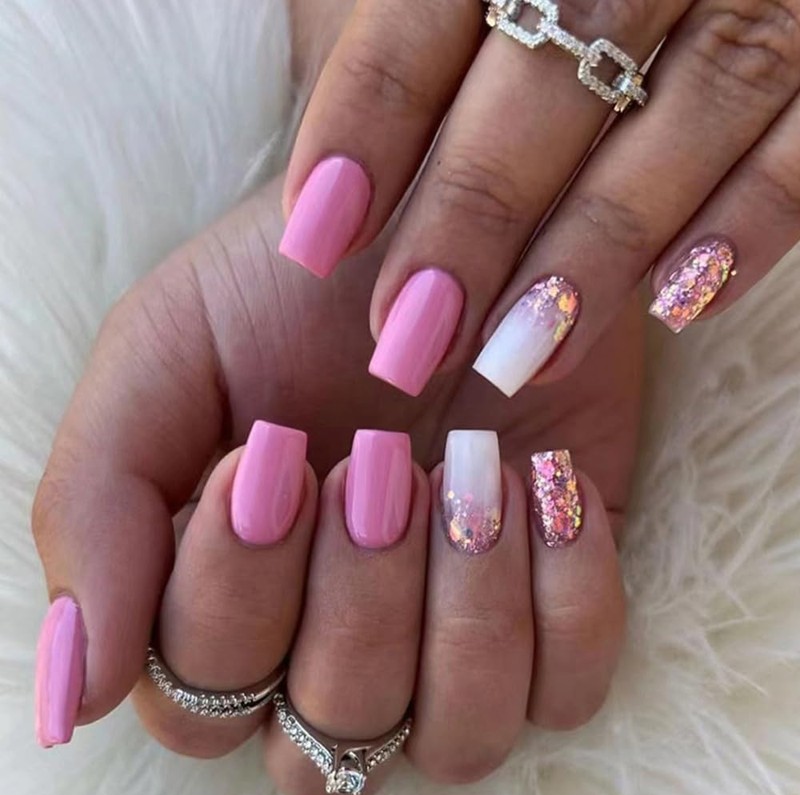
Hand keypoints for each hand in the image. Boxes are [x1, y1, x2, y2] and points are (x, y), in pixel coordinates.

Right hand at [32, 174, 641, 794]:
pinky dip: (567, 600)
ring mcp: (453, 628)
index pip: (202, 698)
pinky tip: (542, 486)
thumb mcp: (163, 355)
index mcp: (227, 593)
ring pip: (459, 739)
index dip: (231, 596)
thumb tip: (81, 690)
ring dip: (463, 612)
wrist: (437, 224)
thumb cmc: (290, 285)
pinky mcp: (556, 603)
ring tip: (471, 471)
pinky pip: (571, 689)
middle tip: (377, 459)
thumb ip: (94, 507)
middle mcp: (336, 633)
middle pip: (331, 735)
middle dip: (356, 601)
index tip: (271, 453)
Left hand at [281, 0, 799, 398]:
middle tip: (406, 337)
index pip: (428, 18)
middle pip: (547, 82)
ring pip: (686, 117)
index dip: (365, 128)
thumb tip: (334, 165)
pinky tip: (678, 308)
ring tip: (514, 360)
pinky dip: (748, 228)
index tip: (314, 241)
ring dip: (592, 254)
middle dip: (470, 219)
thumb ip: (409, 30)